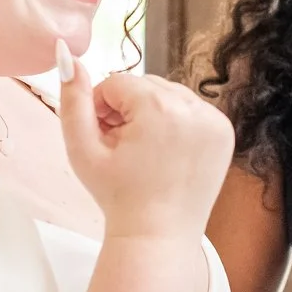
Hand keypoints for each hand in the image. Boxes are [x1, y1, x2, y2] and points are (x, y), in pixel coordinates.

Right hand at [58, 43, 232, 238]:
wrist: (158, 236)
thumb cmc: (117, 196)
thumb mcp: (82, 149)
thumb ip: (72, 100)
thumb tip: (66, 56)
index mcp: (159, 107)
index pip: (117, 82)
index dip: (101, 108)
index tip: (103, 139)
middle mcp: (193, 107)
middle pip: (145, 85)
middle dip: (128, 109)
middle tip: (122, 148)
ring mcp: (214, 120)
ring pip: (168, 95)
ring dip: (151, 113)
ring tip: (143, 151)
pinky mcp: (224, 133)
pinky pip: (191, 110)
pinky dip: (176, 124)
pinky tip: (165, 153)